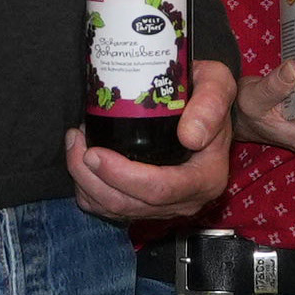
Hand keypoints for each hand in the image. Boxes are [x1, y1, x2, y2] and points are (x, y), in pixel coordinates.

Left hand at [69, 59, 237, 220]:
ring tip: (75, 143)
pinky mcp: (147, 206)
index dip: (123, 176)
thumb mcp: (219, 84)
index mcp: (206, 178)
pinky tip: (81, 161)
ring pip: (115, 209)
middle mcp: (186, 200)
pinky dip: (89, 190)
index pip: (160, 189)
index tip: (95, 152)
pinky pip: (110, 209)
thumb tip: (190, 136)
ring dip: (85, 182)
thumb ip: (211, 103)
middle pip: (130, 204)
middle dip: (92, 178)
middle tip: (75, 141)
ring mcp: (165, 207)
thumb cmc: (208, 94)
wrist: (206, 109)